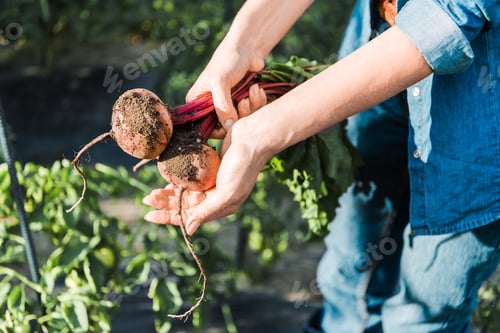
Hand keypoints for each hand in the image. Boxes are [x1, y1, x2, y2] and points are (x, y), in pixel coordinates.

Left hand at [142, 133, 264, 234]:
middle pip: (185, 206)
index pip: (190, 217)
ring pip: (185, 193)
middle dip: (165, 205)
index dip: (169, 217)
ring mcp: (212, 184)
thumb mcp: (227, 192)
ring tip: (151, 193)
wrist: (253, 137)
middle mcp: (216, 198)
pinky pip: (189, 179)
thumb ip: (208, 210)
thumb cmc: (244, 166)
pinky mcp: (209, 169)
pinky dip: (177, 181)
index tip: (150, 215)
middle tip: (146, 199)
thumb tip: (189, 229)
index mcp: (221, 207)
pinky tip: (166, 180)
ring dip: (168, 194)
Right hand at [186, 44, 264, 137]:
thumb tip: (229, 128)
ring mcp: (228, 106)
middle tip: (245, 101)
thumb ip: (222, 107)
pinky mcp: (242, 103)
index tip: (234, 121)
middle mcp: (210, 107)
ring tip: (254, 90)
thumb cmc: (228, 61)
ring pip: (241, 120)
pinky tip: (257, 89)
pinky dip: (257, 102)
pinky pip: (252, 112)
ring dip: (251, 106)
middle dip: (240, 115)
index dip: (221, 129)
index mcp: (197, 104)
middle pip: (226, 127)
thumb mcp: (220, 83)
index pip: (206, 128)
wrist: (247, 48)